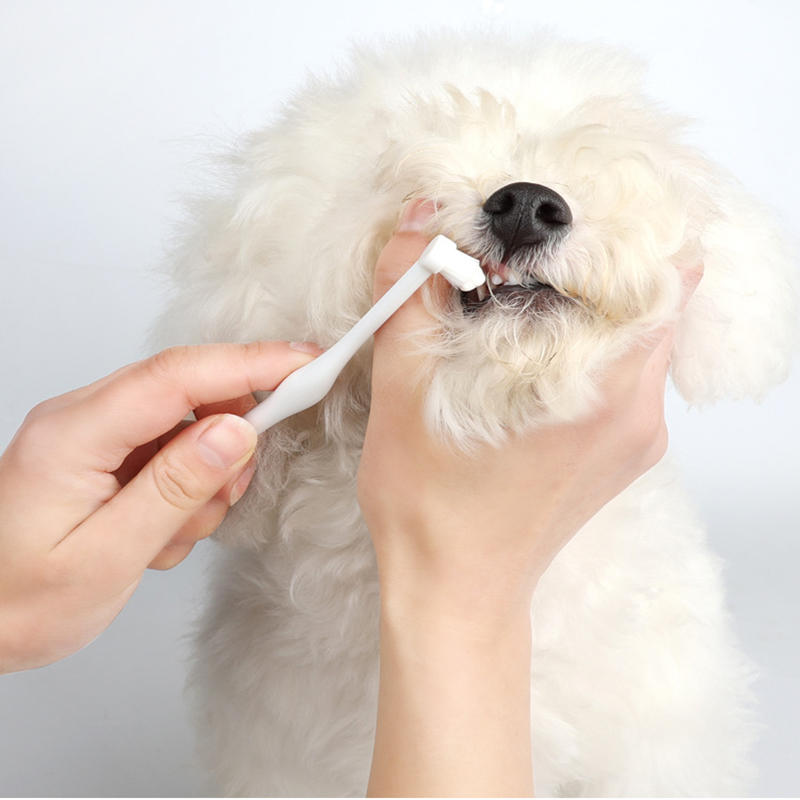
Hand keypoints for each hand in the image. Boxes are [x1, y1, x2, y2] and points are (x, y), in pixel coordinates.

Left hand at [0, 341, 318, 674]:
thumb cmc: (17, 602)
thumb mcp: (107, 558)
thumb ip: (174, 489)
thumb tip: (237, 431)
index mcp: (74, 433)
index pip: (178, 376)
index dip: (249, 364)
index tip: (306, 364)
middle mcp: (83, 418)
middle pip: (189, 392)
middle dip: (229, 439)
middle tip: (226, 493)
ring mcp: (96, 434)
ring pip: (189, 424)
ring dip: (205, 476)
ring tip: (175, 530)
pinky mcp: (108, 452)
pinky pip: (173, 448)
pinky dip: (186, 488)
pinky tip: (160, 529)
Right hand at [358, 202, 702, 796]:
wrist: (453, 589)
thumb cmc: (428, 507)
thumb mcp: (404, 388)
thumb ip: (414, 290)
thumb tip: (424, 216)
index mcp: (601, 391)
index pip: (662, 272)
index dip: (617, 230)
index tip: (562, 222)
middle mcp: (639, 411)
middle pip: (654, 294)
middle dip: (595, 259)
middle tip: (529, 251)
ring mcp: (637, 433)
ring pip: (639, 329)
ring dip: (590, 300)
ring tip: (521, 297)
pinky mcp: (623, 447)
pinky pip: (627, 367)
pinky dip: (590, 340)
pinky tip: (529, 349)